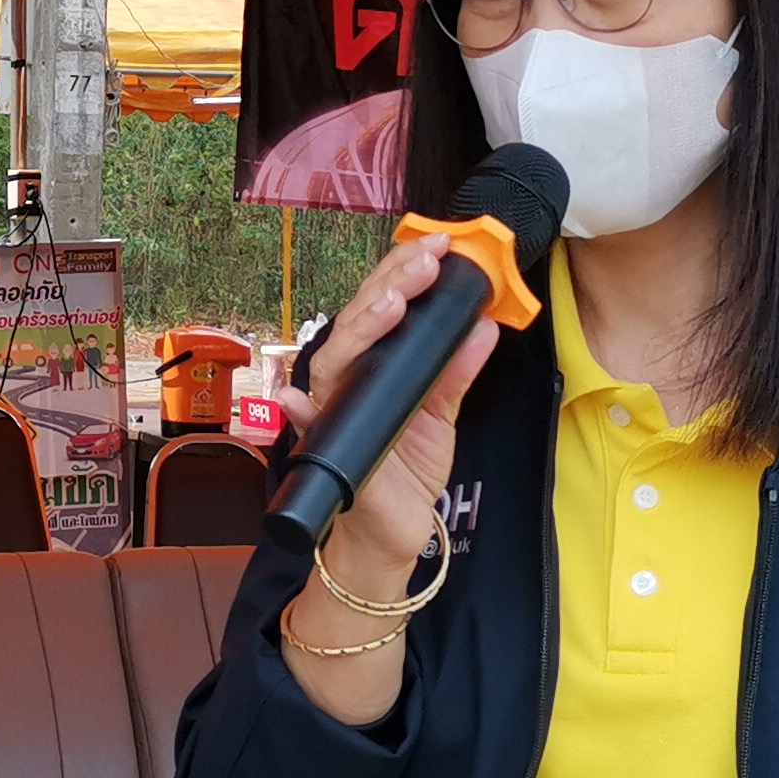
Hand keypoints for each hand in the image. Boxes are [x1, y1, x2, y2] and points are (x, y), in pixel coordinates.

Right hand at [278, 231, 499, 601]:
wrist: (394, 530)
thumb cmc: (407, 468)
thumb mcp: (442, 414)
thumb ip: (456, 372)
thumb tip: (483, 327)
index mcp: (372, 366)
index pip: (382, 308)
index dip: (404, 274)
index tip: (437, 247)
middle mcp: (345, 383)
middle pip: (356, 323)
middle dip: (390, 288)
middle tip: (423, 262)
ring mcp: (333, 414)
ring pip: (334, 363)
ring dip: (360, 331)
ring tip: (388, 305)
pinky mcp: (331, 452)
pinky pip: (310, 430)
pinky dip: (298, 412)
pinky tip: (294, 398)